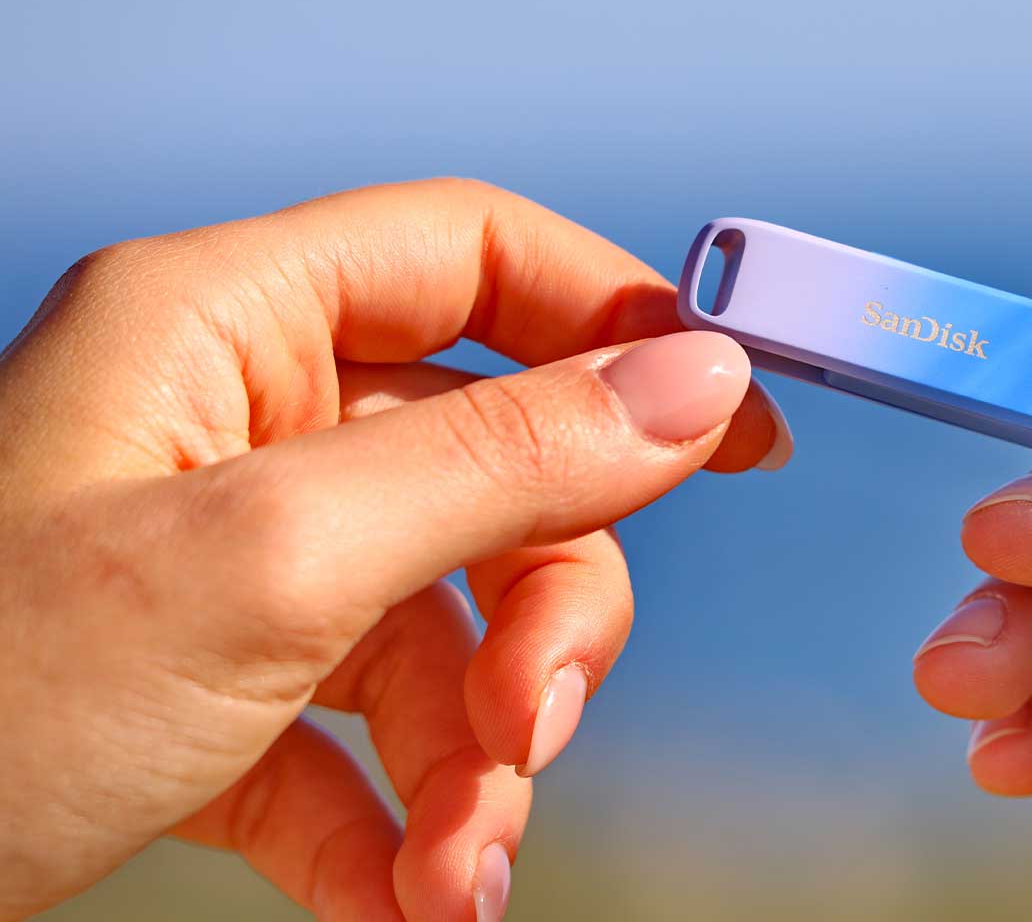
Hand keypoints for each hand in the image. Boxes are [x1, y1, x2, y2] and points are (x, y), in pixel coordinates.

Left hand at [0, 179, 790, 920]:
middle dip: (539, 620)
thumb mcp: (276, 564)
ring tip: (456, 881)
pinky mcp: (210, 690)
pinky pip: (359, 729)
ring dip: (476, 757)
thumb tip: (700, 381)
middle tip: (536, 735)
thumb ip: (505, 461)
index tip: (737, 421)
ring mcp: (226, 560)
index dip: (617, 320)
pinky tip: (402, 904)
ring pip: (440, 622)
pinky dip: (396, 820)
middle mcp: (236, 425)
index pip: (474, 258)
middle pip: (487, 472)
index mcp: (229, 326)